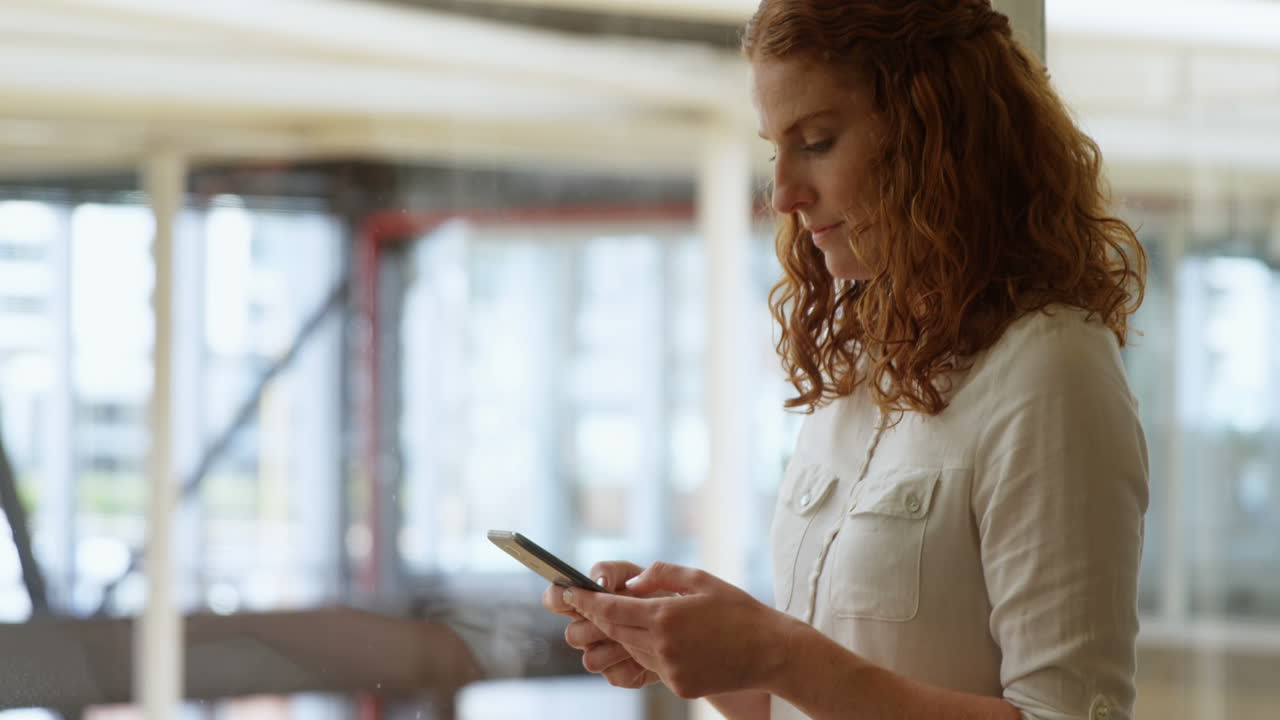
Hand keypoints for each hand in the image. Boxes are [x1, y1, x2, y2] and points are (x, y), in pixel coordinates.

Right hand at [541, 561, 659, 688]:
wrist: (684, 618)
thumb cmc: (653, 590)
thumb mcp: (632, 573)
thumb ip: (610, 570)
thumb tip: (599, 584)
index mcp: (584, 603)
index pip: (554, 599)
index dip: (556, 597)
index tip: (572, 593)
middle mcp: (587, 630)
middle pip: (572, 635)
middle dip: (595, 626)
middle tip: (618, 616)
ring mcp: (601, 654)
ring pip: (590, 660)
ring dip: (614, 646)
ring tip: (640, 634)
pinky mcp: (620, 675)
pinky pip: (614, 675)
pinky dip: (632, 663)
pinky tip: (649, 652)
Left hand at [561, 561, 795, 699]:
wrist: (771, 651)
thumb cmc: (738, 609)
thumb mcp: (700, 579)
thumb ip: (661, 575)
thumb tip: (631, 584)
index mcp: (665, 615)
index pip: (610, 609)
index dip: (586, 601)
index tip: (570, 593)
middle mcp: (662, 645)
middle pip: (615, 631)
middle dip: (601, 616)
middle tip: (590, 603)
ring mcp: (670, 669)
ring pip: (631, 649)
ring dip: (627, 634)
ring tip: (638, 618)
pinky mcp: (679, 687)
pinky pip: (653, 666)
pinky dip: (650, 652)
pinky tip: (667, 640)